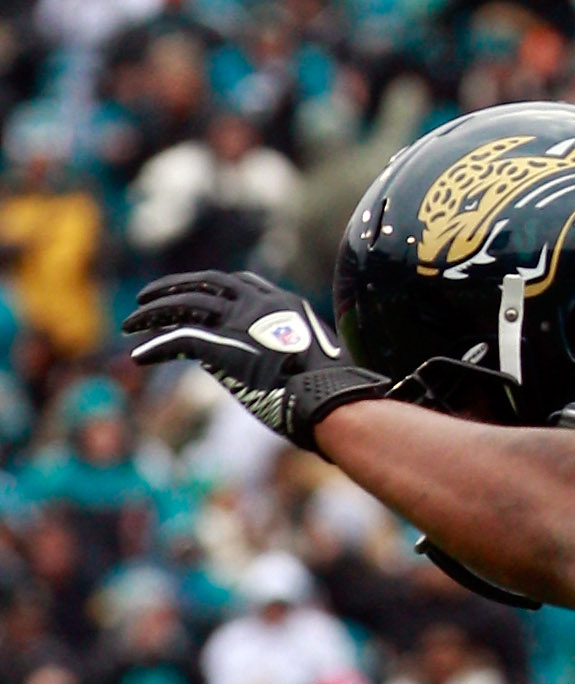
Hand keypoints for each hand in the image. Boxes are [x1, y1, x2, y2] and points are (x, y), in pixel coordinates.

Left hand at [123, 269, 387, 451]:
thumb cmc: (334, 392)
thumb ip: (292, 352)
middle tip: (147, 298)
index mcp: (285, 304)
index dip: (211, 288)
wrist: (331, 400)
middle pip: (205, 284)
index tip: (193, 295)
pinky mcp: (222, 346)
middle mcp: (258, 304)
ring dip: (153, 314)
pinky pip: (179, 340)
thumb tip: (276, 365)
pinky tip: (139, 356)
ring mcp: (239, 322)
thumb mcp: (318, 361)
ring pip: (183, 306)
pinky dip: (156, 347)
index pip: (240, 283)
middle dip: (172, 288)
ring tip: (131, 324)